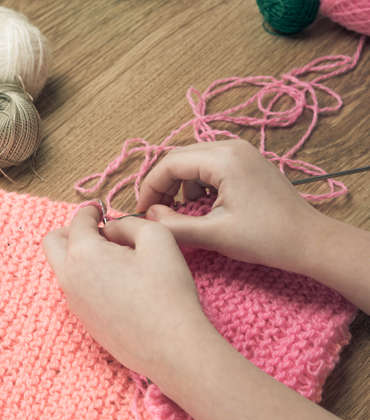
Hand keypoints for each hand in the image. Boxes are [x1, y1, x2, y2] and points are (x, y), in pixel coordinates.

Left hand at [43, 206, 208, 379]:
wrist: (171, 346)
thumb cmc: (167, 290)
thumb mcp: (157, 238)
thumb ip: (130, 223)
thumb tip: (113, 230)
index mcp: (84, 254)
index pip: (78, 221)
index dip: (90, 211)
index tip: (100, 211)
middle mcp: (70, 279)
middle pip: (53, 243)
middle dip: (73, 230)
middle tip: (98, 231)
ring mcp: (74, 304)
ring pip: (64, 268)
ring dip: (80, 255)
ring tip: (114, 258)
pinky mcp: (85, 322)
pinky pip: (76, 289)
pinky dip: (87, 277)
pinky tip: (117, 283)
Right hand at [136, 140, 322, 273]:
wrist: (309, 241)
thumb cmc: (266, 238)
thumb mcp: (214, 234)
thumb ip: (174, 225)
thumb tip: (148, 215)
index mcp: (223, 158)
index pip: (169, 163)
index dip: (150, 187)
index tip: (141, 212)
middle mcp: (231, 146)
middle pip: (180, 158)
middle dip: (163, 185)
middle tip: (155, 212)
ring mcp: (241, 152)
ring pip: (194, 161)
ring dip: (180, 185)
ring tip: (181, 212)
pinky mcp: (247, 162)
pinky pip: (211, 166)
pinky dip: (198, 184)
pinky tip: (204, 205)